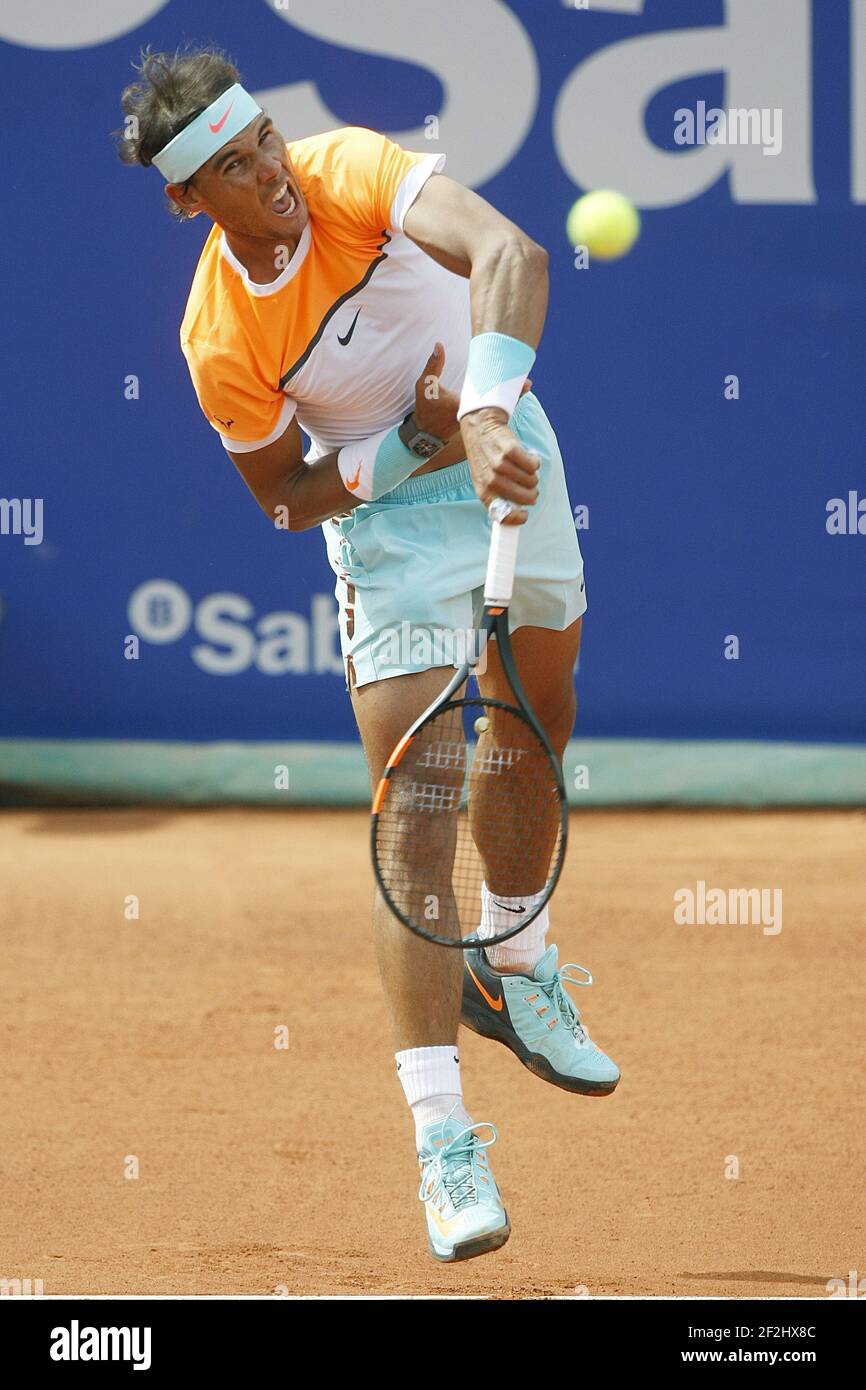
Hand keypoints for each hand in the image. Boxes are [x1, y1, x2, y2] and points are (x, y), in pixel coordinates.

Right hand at [411, 342, 532, 442]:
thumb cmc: (425, 408)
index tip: (520, 382)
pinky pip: (492, 412)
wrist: (424, 434)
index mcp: (463, 404)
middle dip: (513, 393)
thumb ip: (433, 365)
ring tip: (525, 386)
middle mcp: (473, 415)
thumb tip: (439, 345)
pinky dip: (501, 403)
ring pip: (496, 408)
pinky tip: (511, 394)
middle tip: (528, 383)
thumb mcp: (425, 385)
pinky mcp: (475, 423)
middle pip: (497, 403)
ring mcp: (475, 421)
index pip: (488, 396)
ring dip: (509, 398)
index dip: (505, 388)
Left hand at [459, 407, 539, 524]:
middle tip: (530, 486)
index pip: (503, 515)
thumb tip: (519, 510)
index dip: (518, 518)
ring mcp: (500, 466)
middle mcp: (491, 481)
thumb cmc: (485, 458)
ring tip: (525, 468)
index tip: (525, 514)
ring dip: (532, 475)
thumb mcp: (484, 480)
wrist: (480, 428)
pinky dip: (534, 462)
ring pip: (531, 481)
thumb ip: (498, 495)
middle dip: (532, 493)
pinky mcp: (510, 451)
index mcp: (484, 492)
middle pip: (525, 498)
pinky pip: (533, 465)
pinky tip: (529, 458)